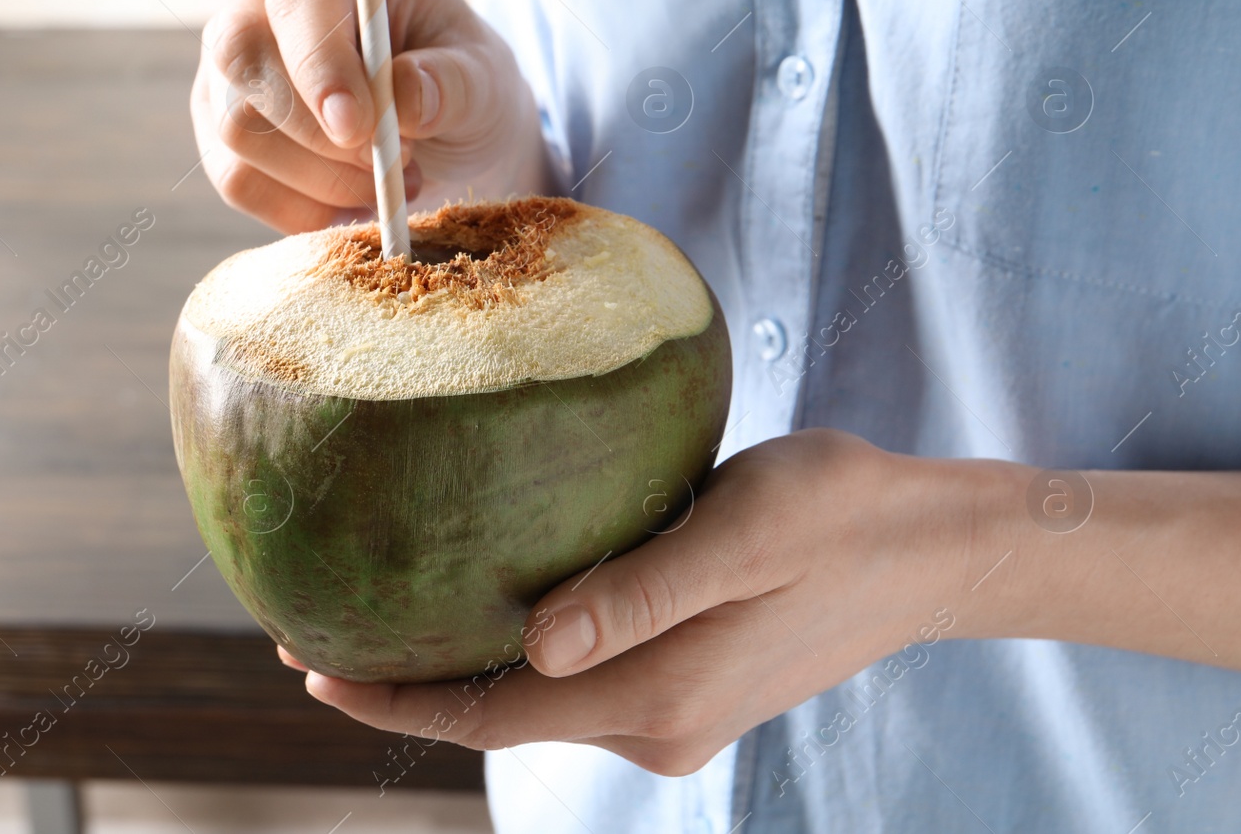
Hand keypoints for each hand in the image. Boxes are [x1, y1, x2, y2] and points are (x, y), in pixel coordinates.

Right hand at [191, 0, 547, 233]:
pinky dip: (301, 209)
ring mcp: (229, 57)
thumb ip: (452, 83)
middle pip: (240, 54)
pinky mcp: (218, 119)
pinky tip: (352, 203)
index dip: (320, 65)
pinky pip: (236, 178)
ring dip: (319, 177)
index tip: (360, 128)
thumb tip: (404, 99)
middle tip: (384, 166)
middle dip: (312, 130)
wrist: (444, 126)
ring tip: (389, 181)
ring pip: (234, 126)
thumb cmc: (459, 80)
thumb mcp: (484, 78)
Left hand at [284, 429, 1014, 774]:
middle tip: (316, 628)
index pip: (490, 715)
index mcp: (656, 694)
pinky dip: (519, 653)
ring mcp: (677, 713)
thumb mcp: (739, 532)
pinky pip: (580, 679)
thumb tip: (530, 650)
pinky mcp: (693, 685)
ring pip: (538, 698)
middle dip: (410, 681)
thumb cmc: (839, 516)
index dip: (395, 697)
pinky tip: (490, 606)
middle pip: (502, 715)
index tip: (307, 666)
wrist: (933, 549)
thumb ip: (636, 593)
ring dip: (462, 665)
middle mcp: (658, 724)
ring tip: (385, 610)